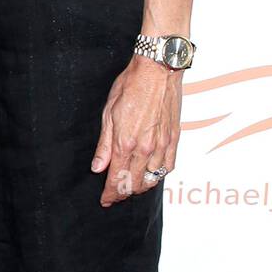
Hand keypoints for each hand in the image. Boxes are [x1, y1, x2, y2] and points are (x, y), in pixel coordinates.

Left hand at [91, 56, 181, 205]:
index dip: (110, 194)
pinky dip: (159, 175)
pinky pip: (168, 167)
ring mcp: (162, 146)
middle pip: (134, 184)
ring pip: (152, 179)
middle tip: (115, 194)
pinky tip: (151, 174)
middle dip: (123, 193)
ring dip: (140, 187)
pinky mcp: (174, 140)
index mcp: (125, 142)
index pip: (116, 179)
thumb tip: (97, 167)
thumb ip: (104, 144)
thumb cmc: (130, 86)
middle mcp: (145, 149)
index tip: (105, 200)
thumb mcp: (108, 112)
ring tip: (131, 185)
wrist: (157, 72)